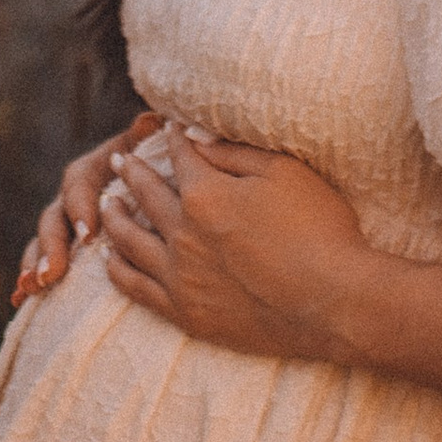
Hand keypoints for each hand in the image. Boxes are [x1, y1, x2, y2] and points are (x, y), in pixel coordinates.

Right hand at [14, 113, 162, 302]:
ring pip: (47, 236)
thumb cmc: (173, 161)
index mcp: (103, 163)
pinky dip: (31, 274)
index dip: (81, 205)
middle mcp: (82, 189)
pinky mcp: (72, 240)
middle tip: (54, 272)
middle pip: (58, 212)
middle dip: (53, 243)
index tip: (88, 232)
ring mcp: (73, 215)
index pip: (81, 180)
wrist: (174, 176)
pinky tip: (18, 297)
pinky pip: (46, 256)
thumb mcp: (167, 146)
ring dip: (37, 260)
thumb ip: (154, 137)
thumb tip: (151, 120)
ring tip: (33, 287)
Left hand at [101, 134, 372, 359]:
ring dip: (115, 218)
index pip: (179, 157)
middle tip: (119, 161)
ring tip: (107, 206)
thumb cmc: (320, 231)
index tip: (164, 128)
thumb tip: (195, 138)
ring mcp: (181, 276)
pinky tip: (110, 258)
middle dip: (131, 173)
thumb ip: (236, 153)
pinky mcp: (186, 313)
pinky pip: (136, 288)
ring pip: (130, 241)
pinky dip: (117, 269)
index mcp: (206, 194)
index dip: (171, 139)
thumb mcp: (286, 173)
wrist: (333, 303)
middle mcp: (183, 234)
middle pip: (146, 196)